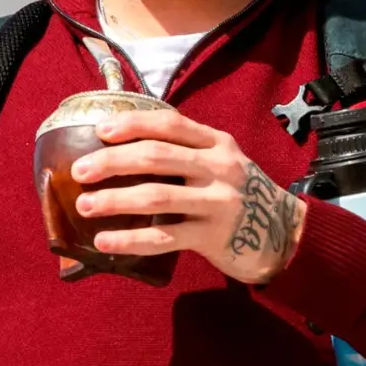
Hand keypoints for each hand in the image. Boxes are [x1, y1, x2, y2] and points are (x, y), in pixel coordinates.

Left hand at [70, 109, 305, 284]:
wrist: (285, 234)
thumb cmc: (241, 194)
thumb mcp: (222, 161)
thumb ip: (188, 151)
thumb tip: (126, 147)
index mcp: (217, 143)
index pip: (170, 124)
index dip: (132, 123)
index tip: (101, 130)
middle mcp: (218, 167)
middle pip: (157, 156)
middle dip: (112, 161)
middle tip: (80, 171)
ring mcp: (217, 202)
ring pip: (156, 196)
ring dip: (115, 199)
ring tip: (85, 205)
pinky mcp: (213, 236)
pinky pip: (163, 237)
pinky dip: (130, 239)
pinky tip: (105, 241)